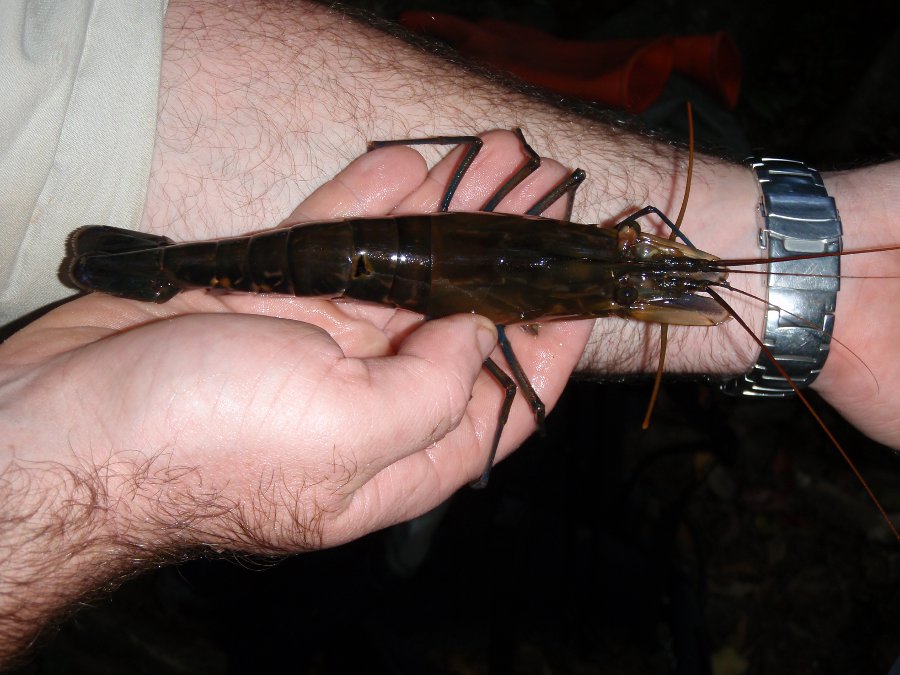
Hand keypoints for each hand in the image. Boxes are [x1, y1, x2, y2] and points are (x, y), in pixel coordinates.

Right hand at [0, 131, 591, 558]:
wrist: (61, 421)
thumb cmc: (203, 444)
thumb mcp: (346, 434)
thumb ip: (433, 389)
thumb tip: (474, 332)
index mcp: (394, 458)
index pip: (498, 404)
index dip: (548, 346)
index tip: (580, 288)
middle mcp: (364, 405)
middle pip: (454, 325)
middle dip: (500, 257)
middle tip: (542, 193)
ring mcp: (315, 347)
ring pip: (399, 274)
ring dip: (446, 217)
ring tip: (496, 162)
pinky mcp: (267, 299)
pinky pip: (332, 245)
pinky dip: (369, 205)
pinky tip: (413, 167)